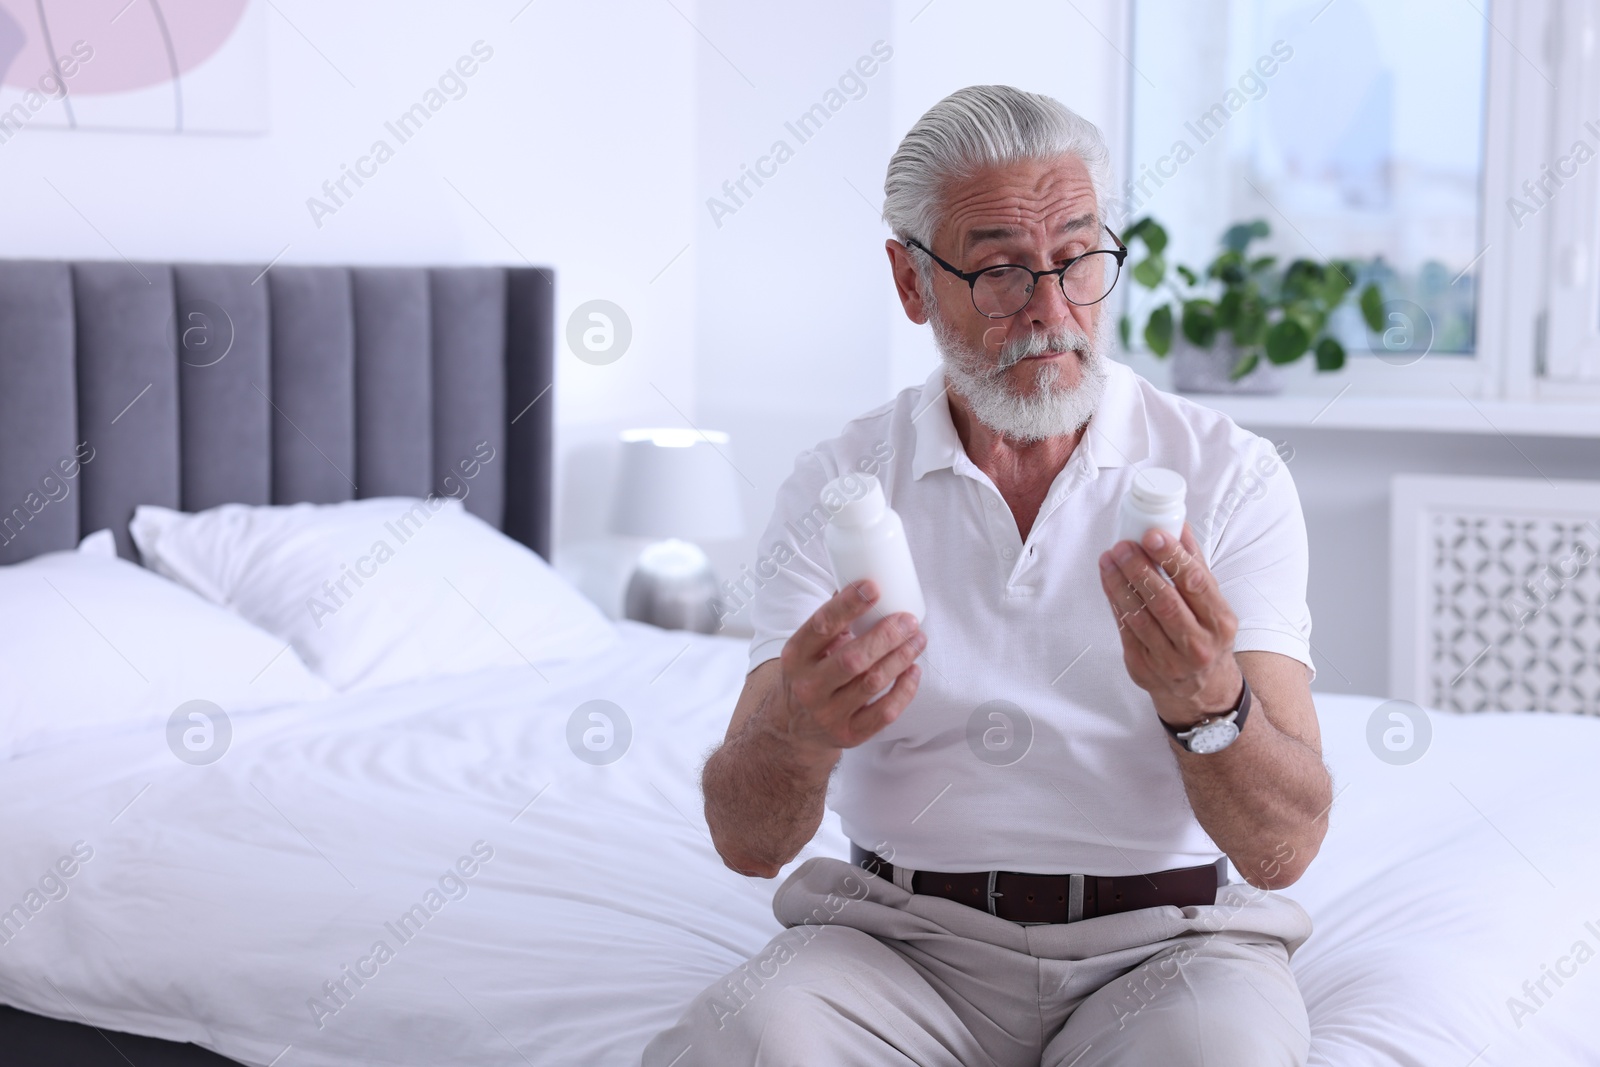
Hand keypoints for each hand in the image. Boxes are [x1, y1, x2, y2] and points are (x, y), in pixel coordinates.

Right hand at [768, 580, 924, 759]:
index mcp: (796, 657)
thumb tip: (863, 582)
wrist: (792, 728)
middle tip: (908, 620)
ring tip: (917, 639)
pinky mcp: (850, 735)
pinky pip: (885, 712)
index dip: (849, 604)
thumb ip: (833, 622)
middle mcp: (809, 687)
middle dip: (886, 636)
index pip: (821, 626)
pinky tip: (913, 670)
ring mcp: (828, 714)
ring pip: (873, 683)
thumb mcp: (807, 649)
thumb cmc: (809, 676)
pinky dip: (904, 689)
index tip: (873, 587)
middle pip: (853, 658)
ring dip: (901, 658)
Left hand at [1097, 524, 1241, 727]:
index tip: (1152, 533)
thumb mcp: (1212, 604)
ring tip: (1109, 559)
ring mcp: (1170, 661)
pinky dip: (1115, 603)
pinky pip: (1125, 631)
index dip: (1172, 557)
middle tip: (1122, 545)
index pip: (1196, 584)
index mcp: (1219, 622)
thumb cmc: (1206, 636)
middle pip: (1164, 601)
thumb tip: (1178, 525)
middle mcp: (1198, 644)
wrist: (1202, 692)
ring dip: (1120, 584)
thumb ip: (1195, 565)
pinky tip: (1108, 582)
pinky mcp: (1144, 669)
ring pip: (1140, 617)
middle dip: (1140, 569)